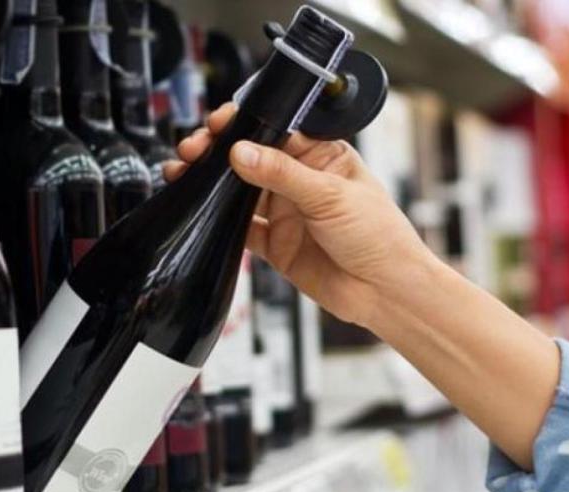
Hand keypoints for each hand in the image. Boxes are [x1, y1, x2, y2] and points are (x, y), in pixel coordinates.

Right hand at [164, 104, 430, 328]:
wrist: (385, 292)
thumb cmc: (380, 235)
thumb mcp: (331, 196)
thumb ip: (282, 174)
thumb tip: (241, 151)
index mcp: (321, 156)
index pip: (275, 129)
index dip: (245, 123)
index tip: (220, 122)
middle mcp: (300, 180)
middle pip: (249, 157)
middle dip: (218, 149)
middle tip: (194, 149)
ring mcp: (286, 211)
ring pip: (238, 191)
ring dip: (211, 182)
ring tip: (183, 172)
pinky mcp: (275, 243)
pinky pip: (239, 227)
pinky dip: (218, 219)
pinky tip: (200, 209)